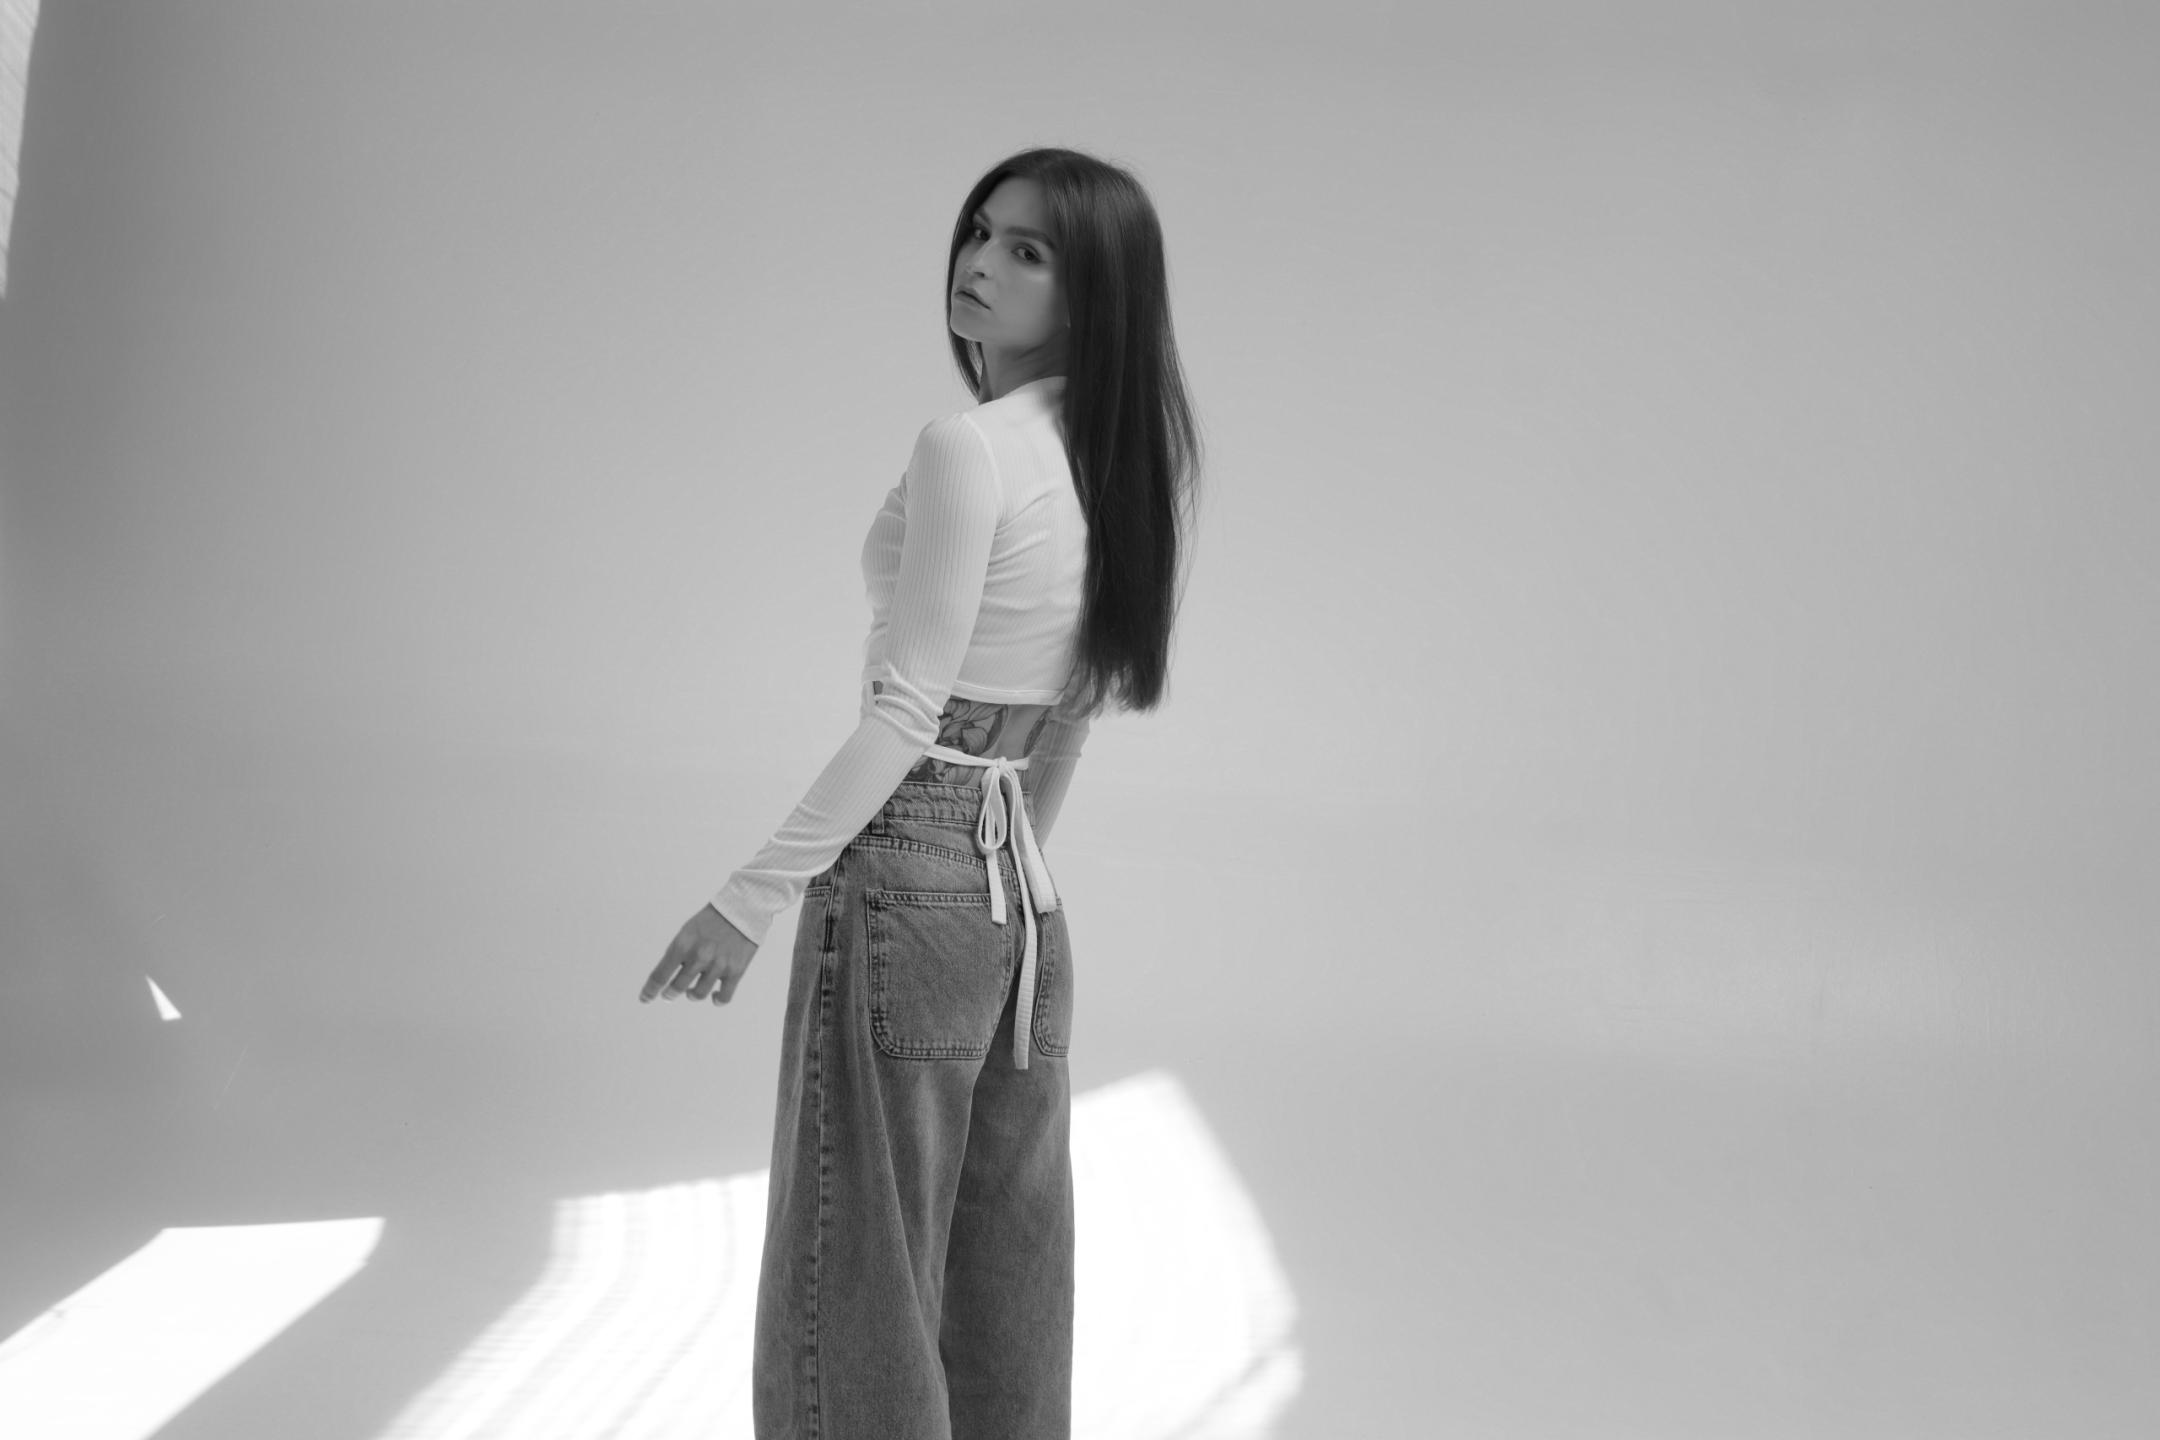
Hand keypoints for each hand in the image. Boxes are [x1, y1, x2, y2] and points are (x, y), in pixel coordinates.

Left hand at [642, 905, 758, 1006]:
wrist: (743, 909)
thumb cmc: (711, 920)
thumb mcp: (687, 931)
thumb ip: (678, 953)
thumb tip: (670, 977)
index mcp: (682, 945)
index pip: (660, 975)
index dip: (650, 990)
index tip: (645, 998)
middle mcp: (699, 957)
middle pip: (677, 988)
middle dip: (669, 994)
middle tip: (669, 994)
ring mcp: (718, 965)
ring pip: (697, 994)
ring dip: (691, 995)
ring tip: (691, 991)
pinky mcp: (736, 971)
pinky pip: (724, 997)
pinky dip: (717, 1000)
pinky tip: (714, 995)